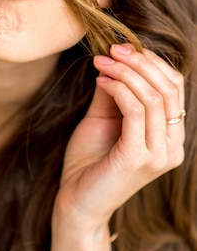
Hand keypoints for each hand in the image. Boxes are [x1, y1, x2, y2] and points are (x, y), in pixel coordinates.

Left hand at [54, 44, 184, 233]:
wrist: (75, 202)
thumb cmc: (89, 162)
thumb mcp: (104, 119)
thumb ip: (115, 92)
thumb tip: (114, 58)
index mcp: (170, 136)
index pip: (174, 87)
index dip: (151, 61)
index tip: (121, 47)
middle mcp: (172, 146)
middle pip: (169, 88)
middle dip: (139, 61)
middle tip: (111, 50)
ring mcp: (159, 155)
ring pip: (154, 96)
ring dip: (125, 72)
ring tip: (101, 63)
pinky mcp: (139, 159)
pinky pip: (136, 111)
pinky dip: (117, 88)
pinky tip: (99, 81)